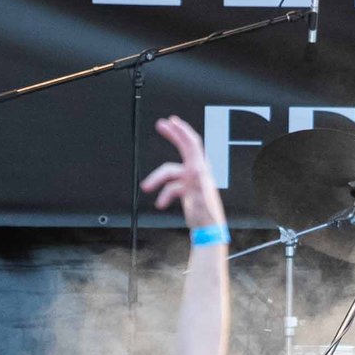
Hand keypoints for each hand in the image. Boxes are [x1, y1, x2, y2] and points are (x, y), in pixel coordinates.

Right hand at [140, 115, 225, 230]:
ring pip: (170, 172)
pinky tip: (161, 203)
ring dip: (157, 180)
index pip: (193, 145)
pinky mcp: (187, 189)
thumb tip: (195, 168)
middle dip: (173, 135)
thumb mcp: (202, 199)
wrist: (207, 232)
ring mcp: (192, 180)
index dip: (182, 131)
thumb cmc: (207, 217)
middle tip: (161, 124)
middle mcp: (197, 173)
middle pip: (185, 148)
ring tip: (146, 187)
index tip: (172, 122)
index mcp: (201, 171)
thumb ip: (199, 184)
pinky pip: (171, 187)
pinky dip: (164, 194)